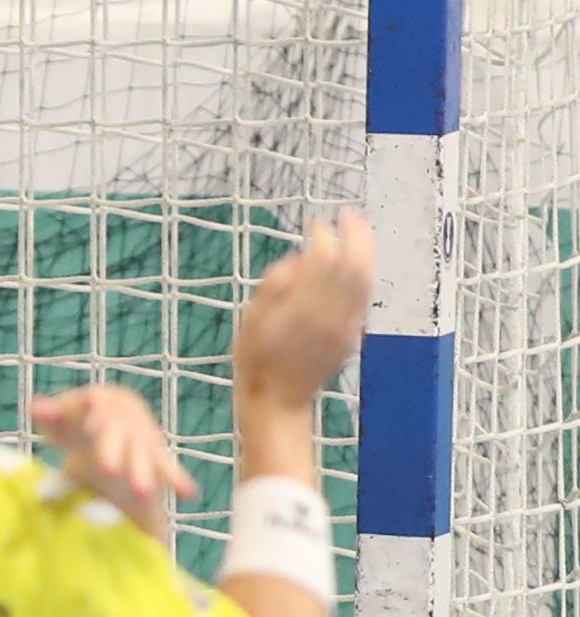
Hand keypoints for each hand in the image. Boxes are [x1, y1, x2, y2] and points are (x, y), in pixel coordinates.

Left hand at [30, 382, 194, 539]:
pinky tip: (190, 493)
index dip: (89, 408)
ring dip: (142, 473)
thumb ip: (50, 413)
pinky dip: (178, 479)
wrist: (109, 412)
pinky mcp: (154, 454)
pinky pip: (167, 467)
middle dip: (113, 451)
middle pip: (117, 435)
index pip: (92, 403)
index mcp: (98, 403)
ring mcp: (140, 437)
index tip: (90, 411)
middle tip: (107, 470)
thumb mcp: (60, 417)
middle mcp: (122, 420)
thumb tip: (34, 406)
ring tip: (141, 493)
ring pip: (142, 455)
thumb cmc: (75, 419)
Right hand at [233, 211, 374, 411]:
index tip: (314, 225)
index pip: (323, 262)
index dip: (322, 238)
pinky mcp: (352, 334)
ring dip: (365, 251)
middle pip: (354, 267)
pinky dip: (363, 273)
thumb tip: (296, 260)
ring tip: (358, 231)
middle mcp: (331, 315)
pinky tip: (356, 263)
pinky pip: (364, 296)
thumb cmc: (254, 361)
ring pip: (366, 280)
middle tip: (348, 215)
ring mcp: (346, 326)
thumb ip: (274, 286)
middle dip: (355, 236)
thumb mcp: (250, 321)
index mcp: (303, 310)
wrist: (279, 402)